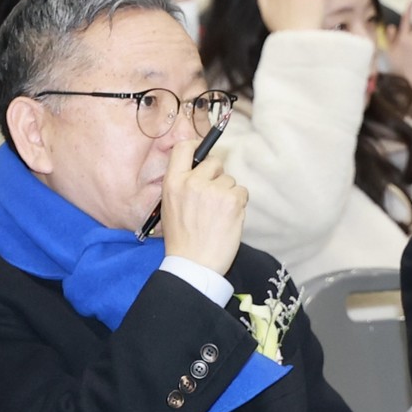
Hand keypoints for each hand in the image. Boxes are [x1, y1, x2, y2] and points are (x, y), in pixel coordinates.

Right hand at [155, 132, 249, 273]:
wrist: (194, 264)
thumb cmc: (182, 239)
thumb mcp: (169, 207)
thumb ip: (182, 185)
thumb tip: (200, 168)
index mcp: (172, 183)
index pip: (184, 148)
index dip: (196, 147)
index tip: (202, 153)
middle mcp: (192, 182)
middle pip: (214, 162)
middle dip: (217, 176)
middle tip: (213, 198)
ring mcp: (213, 190)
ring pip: (230, 180)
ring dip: (228, 194)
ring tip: (218, 216)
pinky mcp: (232, 200)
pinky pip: (242, 192)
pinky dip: (239, 204)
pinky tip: (228, 219)